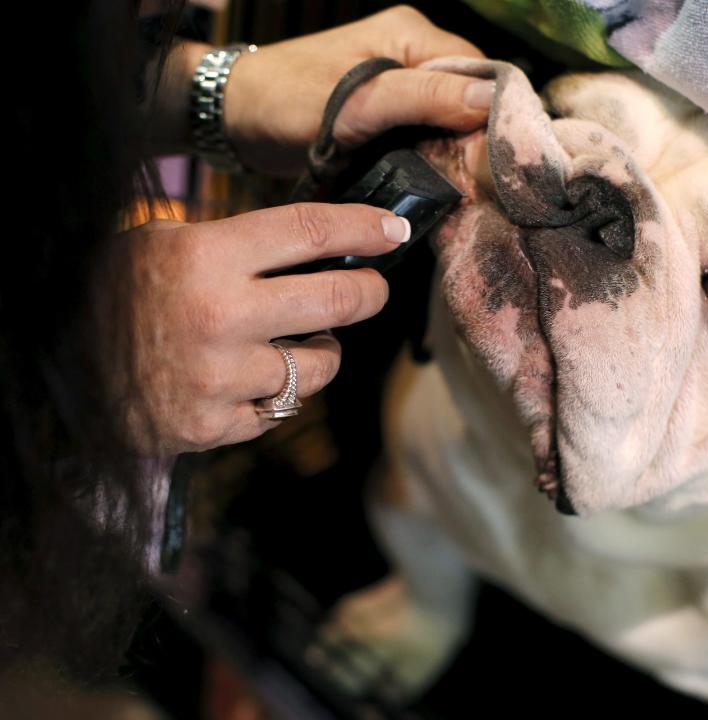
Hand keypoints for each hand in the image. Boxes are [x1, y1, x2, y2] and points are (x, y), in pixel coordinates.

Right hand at [94, 204, 409, 455]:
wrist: (55, 362)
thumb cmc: (118, 291)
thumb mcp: (169, 243)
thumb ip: (240, 244)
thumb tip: (324, 243)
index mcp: (206, 258)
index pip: (309, 231)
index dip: (363, 227)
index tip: (394, 229)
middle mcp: (220, 318)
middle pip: (337, 301)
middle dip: (369, 292)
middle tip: (371, 288)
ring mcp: (219, 379)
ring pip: (319, 366)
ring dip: (322, 352)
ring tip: (296, 341)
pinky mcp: (213, 426)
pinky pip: (282, 410)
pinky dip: (278, 393)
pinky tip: (251, 379)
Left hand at [223, 5, 492, 175]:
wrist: (238, 119)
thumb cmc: (288, 99)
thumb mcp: (360, 101)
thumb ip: (424, 99)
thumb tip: (491, 102)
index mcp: (412, 36)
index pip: (478, 72)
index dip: (494, 113)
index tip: (502, 158)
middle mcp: (413, 58)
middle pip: (469, 99)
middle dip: (478, 139)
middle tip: (485, 183)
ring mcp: (400, 90)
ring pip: (451, 123)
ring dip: (457, 155)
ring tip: (467, 190)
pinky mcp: (388, 118)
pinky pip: (427, 138)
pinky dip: (435, 161)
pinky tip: (440, 186)